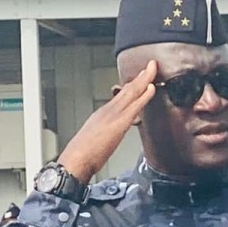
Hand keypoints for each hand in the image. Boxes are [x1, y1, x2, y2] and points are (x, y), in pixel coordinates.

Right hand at [57, 61, 157, 182]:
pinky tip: (151, 88)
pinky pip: (134, 106)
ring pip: (131, 93)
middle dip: (140, 77)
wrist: (75, 161)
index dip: (133, 85)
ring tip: (152, 69)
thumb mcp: (100, 139)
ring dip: (143, 80)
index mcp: (103, 114)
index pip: (122, 96)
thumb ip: (113, 131)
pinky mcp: (118, 124)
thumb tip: (122, 128)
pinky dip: (144, 96)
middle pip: (127, 90)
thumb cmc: (85, 154)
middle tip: (150, 65)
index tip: (142, 77)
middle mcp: (107, 111)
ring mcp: (113, 115)